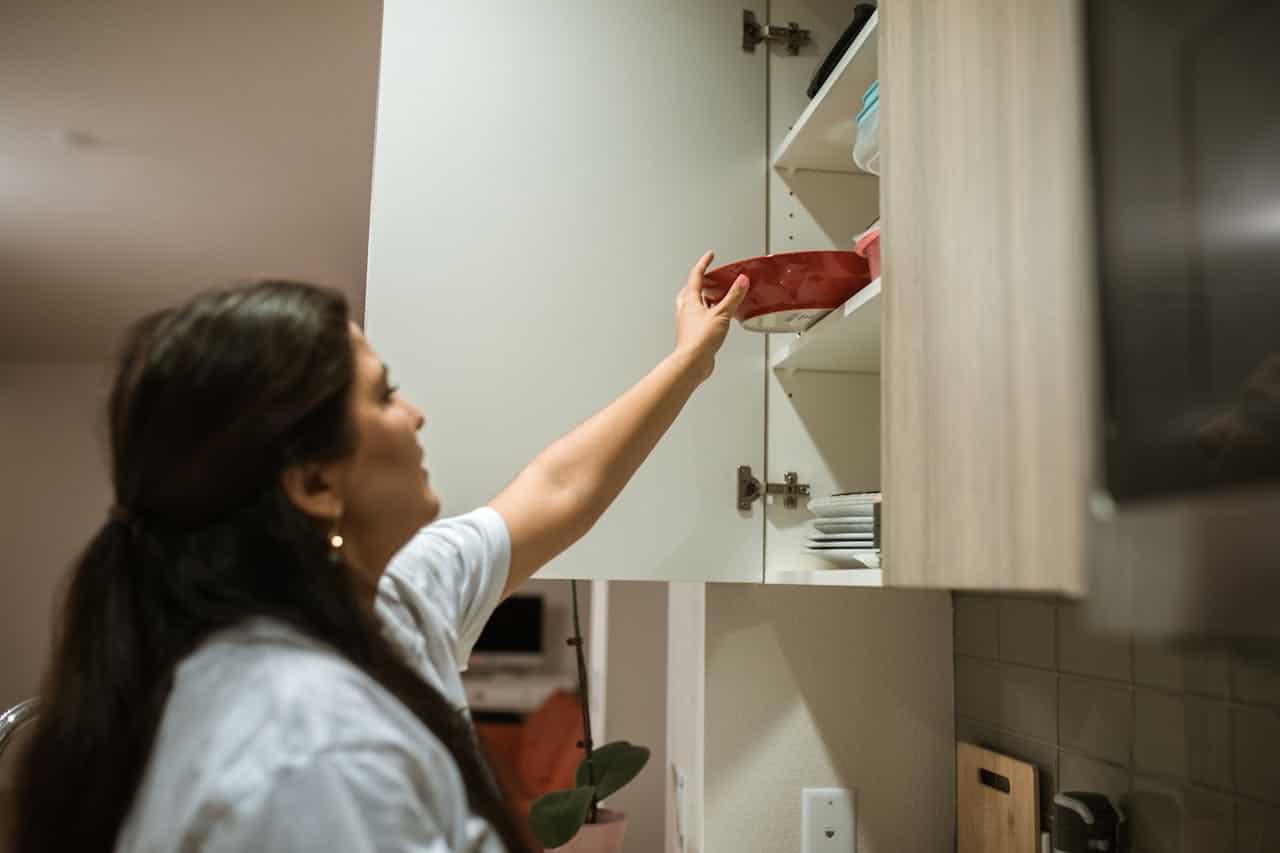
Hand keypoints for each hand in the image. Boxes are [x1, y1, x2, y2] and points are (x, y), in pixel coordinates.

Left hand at [673, 250, 749, 381]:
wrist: (692, 362)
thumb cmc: (700, 340)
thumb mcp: (721, 314)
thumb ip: (733, 297)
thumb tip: (741, 281)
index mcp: (690, 301)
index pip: (696, 275)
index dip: (704, 263)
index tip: (710, 255)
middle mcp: (686, 310)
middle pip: (691, 289)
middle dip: (701, 281)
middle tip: (710, 276)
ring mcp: (688, 322)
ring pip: (694, 304)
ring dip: (703, 298)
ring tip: (715, 296)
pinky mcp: (693, 334)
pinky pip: (699, 318)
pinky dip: (707, 313)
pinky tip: (715, 318)